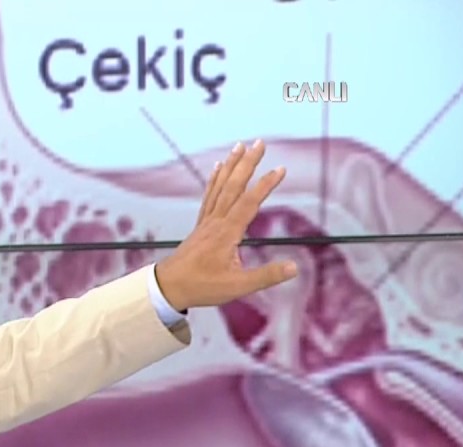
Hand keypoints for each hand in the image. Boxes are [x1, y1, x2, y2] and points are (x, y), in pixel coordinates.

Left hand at [154, 139, 298, 310]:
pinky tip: (218, 168)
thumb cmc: (200, 287)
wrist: (168, 287)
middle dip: (248, 163)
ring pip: (220, 187)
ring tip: (240, 146)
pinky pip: (209, 196)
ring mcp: (206, 222)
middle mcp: (215, 222)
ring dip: (231, 166)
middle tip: (260, 142)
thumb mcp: (237, 287)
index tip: (281, 169)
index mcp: (227, 233)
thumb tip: (294, 268)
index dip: (265, 185)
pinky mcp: (201, 225)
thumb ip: (266, 276)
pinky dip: (215, 180)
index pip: (249, 203)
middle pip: (234, 186)